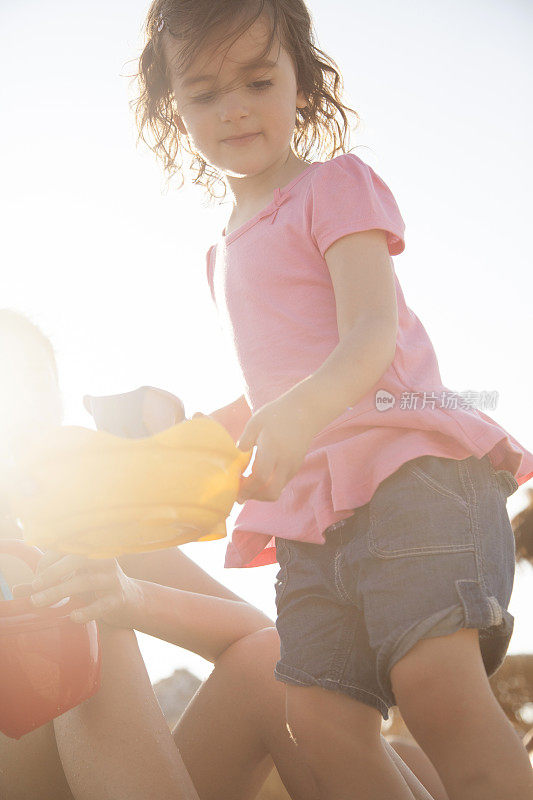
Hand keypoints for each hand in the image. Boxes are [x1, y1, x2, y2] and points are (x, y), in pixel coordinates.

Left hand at [12, 550, 144, 627]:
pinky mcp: (119, 599)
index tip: (36, 578)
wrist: (130, 600)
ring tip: (38, 602)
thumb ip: (47, 583)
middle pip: (78, 559)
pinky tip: (73, 617)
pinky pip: (102, 605)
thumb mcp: (73, 579)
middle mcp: (104, 561)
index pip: (68, 547)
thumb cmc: (96, 586)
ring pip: (85, 582)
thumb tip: (17, 590)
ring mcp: (113, 579)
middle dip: (53, 572)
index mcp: (93, 551)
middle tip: (35, 586)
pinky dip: (86, 611)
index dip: (48, 560)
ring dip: (59, 591)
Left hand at [235, 389, 317, 502]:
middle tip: (241, 492)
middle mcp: (285, 462)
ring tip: (248, 485)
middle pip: (271, 492)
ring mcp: (293, 466)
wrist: (305, 411)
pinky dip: (269, 485)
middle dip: (254, 496)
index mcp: (272, 450)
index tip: (234, 487)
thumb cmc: (277, 414)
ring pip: (277, 490)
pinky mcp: (296, 466)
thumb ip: (245, 439)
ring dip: (261, 493)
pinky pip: (282, 483)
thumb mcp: (256, 422)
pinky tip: (260, 477)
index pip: (259, 478)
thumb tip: (235, 457)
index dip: (245, 487)